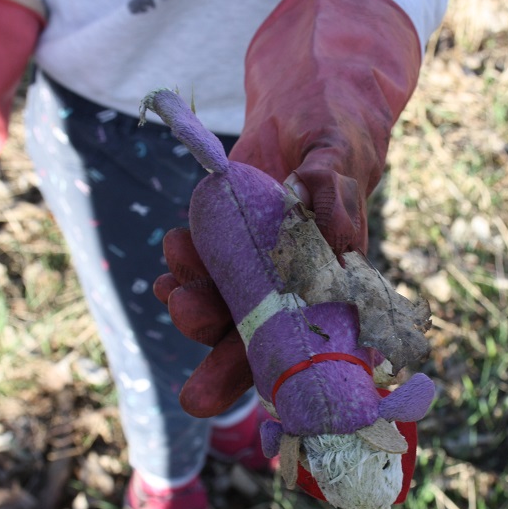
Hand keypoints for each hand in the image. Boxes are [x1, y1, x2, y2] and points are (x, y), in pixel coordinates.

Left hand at [158, 0, 422, 416]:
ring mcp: (260, 267)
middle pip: (266, 343)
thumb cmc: (336, 126)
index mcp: (337, 277)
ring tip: (172, 285)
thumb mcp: (338, 147)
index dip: (293, 376)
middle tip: (193, 386)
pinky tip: (169, 272)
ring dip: (197, 311)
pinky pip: (205, 276)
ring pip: (228, 313)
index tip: (265, 406)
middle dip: (225, 368)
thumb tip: (336, 229)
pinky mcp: (229, 245)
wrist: (303, 102)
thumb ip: (336, 184)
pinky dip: (184, 279)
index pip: (320, 340)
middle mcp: (298, 283)